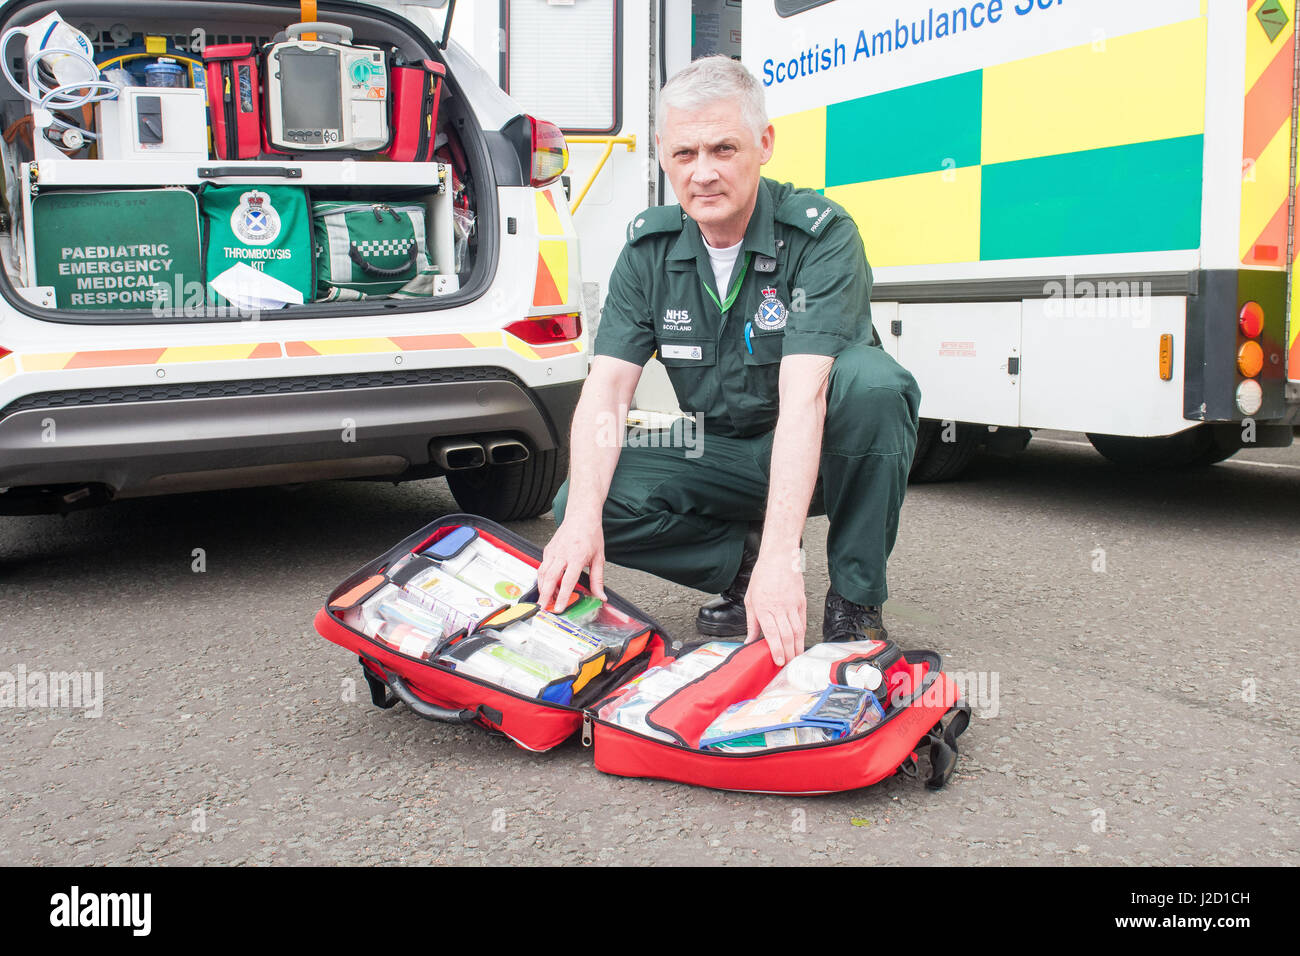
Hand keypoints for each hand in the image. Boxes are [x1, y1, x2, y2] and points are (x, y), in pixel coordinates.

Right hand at [537, 517, 605, 611]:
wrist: (582, 516)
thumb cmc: (591, 534)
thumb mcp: (599, 558)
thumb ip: (598, 580)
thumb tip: (600, 596)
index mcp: (577, 556)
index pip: (568, 581)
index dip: (563, 596)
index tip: (559, 608)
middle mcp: (562, 554)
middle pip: (550, 578)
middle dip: (545, 596)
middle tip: (542, 609)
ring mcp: (553, 551)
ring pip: (542, 573)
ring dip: (542, 588)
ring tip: (545, 600)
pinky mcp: (547, 550)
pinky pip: (542, 567)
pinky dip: (542, 579)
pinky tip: (546, 586)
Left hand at [743, 550, 805, 666]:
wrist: (779, 557)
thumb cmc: (763, 576)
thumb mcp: (750, 599)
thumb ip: (751, 622)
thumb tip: (749, 640)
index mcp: (764, 608)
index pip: (772, 634)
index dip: (777, 650)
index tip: (779, 662)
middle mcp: (779, 608)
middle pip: (787, 636)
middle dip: (789, 654)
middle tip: (788, 666)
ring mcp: (792, 605)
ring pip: (798, 631)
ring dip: (797, 647)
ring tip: (796, 658)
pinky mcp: (801, 602)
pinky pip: (803, 622)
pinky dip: (802, 634)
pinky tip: (800, 642)